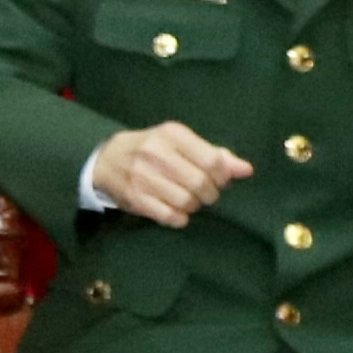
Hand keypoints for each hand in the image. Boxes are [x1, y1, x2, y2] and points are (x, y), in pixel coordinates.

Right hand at [85, 123, 255, 226]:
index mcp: (171, 134)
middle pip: (200, 184)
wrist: (107, 159)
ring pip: (186, 202)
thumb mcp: (180, 143)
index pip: (211, 160)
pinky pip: (170, 216)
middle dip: (209, 194)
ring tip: (187, 200)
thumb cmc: (152, 149)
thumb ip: (214, 154)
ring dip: (193, 206)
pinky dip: (179, 218)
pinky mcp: (135, 198)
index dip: (222, 176)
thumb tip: (246, 170)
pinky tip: (176, 211)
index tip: (218, 180)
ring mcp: (143, 176)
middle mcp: (156, 152)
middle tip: (204, 194)